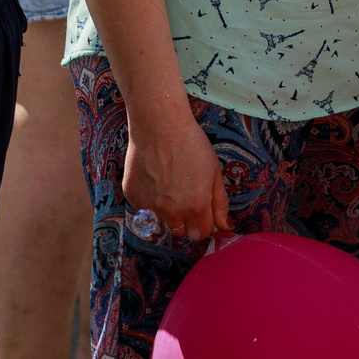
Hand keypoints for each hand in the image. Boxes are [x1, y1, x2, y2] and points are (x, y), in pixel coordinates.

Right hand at [123, 106, 230, 244]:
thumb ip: (220, 203)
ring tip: (168, 180)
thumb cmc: (192, 145)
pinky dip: (150, 197)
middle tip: (185, 193)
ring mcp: (150, 207)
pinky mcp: (133, 199)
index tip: (202, 212)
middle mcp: (172, 212)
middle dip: (186, 219)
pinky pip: (145, 207)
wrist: (160, 126)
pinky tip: (153, 176)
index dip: (204, 224)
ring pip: (162, 219)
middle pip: (181, 230)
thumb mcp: (214, 171)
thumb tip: (224, 227)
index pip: (201, 234)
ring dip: (167, 209)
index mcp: (196, 206)